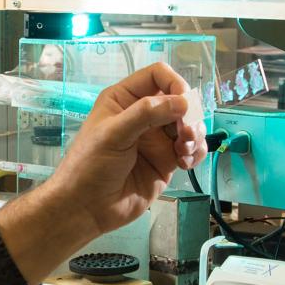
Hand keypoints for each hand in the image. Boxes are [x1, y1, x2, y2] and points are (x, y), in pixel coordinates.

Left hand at [0, 62, 205, 284]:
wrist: (86, 208)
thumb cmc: (90, 166)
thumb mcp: (113, 134)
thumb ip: (146, 114)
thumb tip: (182, 102)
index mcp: (124, 99)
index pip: (157, 76)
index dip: (174, 83)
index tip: (183, 102)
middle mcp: (143, 115)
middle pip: (179, 100)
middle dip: (188, 114)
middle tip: (185, 133)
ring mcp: (156, 138)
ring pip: (189, 125)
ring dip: (195, 134)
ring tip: (185, 150)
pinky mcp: (167, 161)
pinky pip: (192, 149)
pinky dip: (197, 152)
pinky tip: (186, 163)